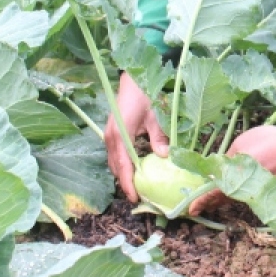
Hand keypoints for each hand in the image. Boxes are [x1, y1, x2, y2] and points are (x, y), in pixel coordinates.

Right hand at [104, 72, 169, 201]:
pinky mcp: (111, 134)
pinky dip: (122, 165)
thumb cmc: (144, 95)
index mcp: (120, 135)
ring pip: (114, 163)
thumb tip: (166, 156)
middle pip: (116, 168)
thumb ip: (159, 136)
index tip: (135, 198)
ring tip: (137, 187)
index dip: (128, 184)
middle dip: (126, 183)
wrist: (132, 79)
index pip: (123, 166)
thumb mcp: (155, 116)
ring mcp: (109, 136)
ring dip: (123, 175)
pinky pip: (115, 155)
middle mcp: (111, 138)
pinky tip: (134, 170)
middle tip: (140, 196)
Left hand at [189, 122, 275, 215]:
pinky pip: (254, 194)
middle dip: (213, 202)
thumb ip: (228, 157)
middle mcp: (247, 191)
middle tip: (202, 205)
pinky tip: (244, 187)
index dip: (202, 202)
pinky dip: (246, 192)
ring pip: (241, 197)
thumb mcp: (242, 143)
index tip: (191, 210)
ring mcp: (261, 193)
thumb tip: (219, 167)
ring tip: (219, 198)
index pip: (214, 194)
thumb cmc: (268, 141)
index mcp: (236, 179)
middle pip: (227, 199)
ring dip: (229, 198)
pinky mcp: (273, 192)